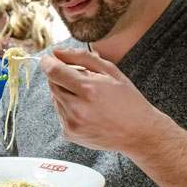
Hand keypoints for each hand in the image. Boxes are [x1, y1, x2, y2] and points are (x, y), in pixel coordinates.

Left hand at [40, 49, 163, 151]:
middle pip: (52, 84)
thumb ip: (81, 58)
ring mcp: (71, 124)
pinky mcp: (69, 134)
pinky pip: (59, 113)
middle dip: (61, 77)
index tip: (48, 58)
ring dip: (65, 93)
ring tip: (88, 98)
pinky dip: (68, 108)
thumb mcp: (111, 72)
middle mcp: (77, 109)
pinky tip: (87, 111)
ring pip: (55, 98)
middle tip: (81, 80)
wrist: (138, 133)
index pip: (54, 72)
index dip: (48, 62)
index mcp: (89, 90)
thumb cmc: (128, 101)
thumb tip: (57, 52)